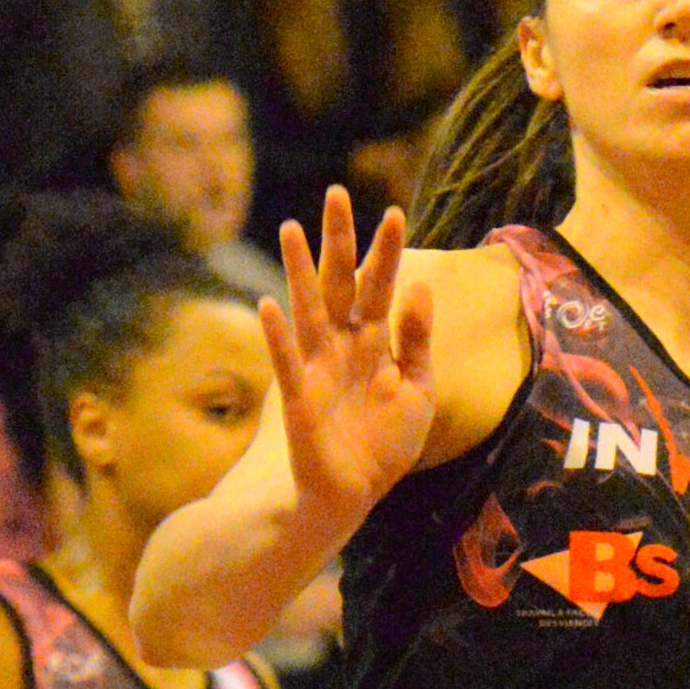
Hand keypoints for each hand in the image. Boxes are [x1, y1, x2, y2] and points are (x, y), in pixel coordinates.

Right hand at [261, 185, 438, 533]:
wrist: (356, 494)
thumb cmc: (385, 442)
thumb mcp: (418, 389)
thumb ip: (417, 341)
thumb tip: (420, 288)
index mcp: (373, 341)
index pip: (380, 286)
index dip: (386, 252)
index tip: (394, 212)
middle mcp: (341, 345)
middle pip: (339, 283)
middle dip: (338, 240)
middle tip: (337, 194)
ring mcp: (317, 367)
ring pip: (307, 309)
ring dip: (299, 271)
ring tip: (292, 230)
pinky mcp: (299, 398)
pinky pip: (286, 362)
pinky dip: (277, 336)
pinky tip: (269, 304)